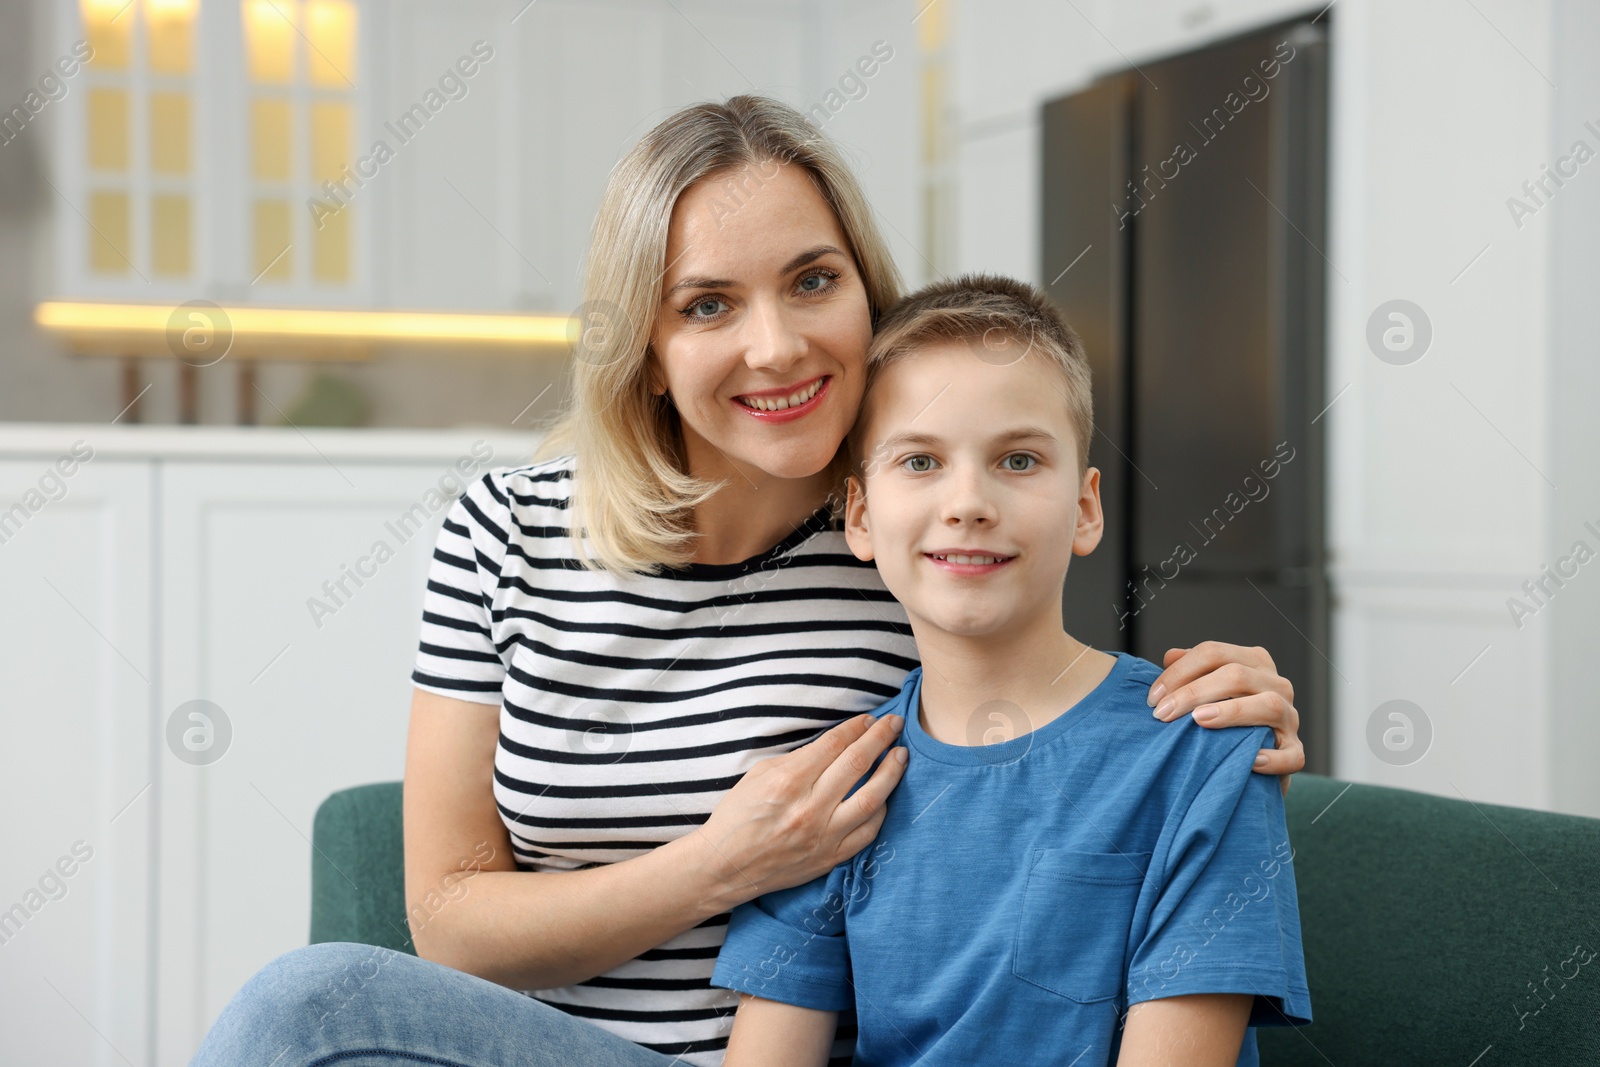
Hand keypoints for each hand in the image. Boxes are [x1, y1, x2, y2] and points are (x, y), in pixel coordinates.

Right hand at [695, 713, 907, 900]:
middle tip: (895, 723)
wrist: (727, 866)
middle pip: (857, 764)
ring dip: (892, 772)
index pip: (834, 745)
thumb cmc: (739, 815)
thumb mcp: (760, 774)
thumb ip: (799, 759)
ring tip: (901, 755)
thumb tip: (834, 745)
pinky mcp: (831, 858)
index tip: (869, 719)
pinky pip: (868, 832)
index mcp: (789, 781)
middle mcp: (810, 808)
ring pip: (872, 798)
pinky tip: (885, 795)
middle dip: (880, 738)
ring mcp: (824, 836)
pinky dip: (881, 810)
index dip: (856, 728)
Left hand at [1148, 642, 1303, 793]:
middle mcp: (1276, 684)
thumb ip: (1191, 672)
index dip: (1179, 672)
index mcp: (1253, 662)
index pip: (1213, 653)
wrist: (1250, 761)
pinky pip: (1292, 754)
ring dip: (1231, 712)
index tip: (1153, 697)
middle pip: (1237, 675)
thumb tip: (1170, 656)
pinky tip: (1250, 761)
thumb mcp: (1208, 690)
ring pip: (1268, 705)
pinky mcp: (1296, 751)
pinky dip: (1273, 759)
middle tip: (1162, 714)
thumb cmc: (1223, 719)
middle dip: (1194, 692)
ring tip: (1199, 721)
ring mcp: (1290, 718)